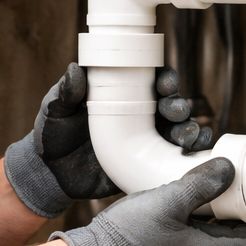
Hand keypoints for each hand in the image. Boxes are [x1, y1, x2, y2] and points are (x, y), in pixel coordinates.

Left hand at [4, 64, 212, 216]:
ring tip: (186, 136)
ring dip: (188, 129)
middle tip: (175, 112)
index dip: (165, 80)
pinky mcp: (146, 165)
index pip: (151, 82)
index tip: (166, 84)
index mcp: (122, 96)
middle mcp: (139, 116)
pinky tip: (196, 154)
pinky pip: (173, 158)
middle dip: (179, 106)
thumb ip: (64, 92)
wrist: (50, 175)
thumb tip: (76, 70)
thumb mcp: (55, 111)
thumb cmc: (52, 135)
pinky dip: (190, 154)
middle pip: (171, 105)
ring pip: (177, 130)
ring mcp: (145, 141)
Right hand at [53, 157, 245, 245]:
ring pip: (217, 241)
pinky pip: (197, 242)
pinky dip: (207, 224)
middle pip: (238, 242)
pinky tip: (199, 205)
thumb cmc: (129, 236)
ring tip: (235, 194)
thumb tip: (229, 168)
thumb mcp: (169, 201)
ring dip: (228, 221)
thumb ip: (201, 184)